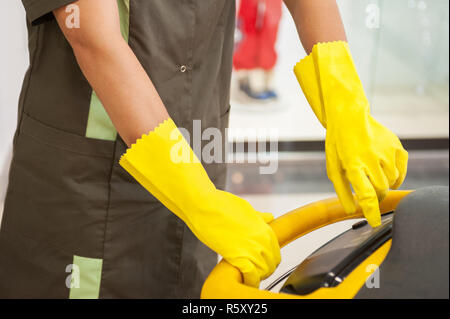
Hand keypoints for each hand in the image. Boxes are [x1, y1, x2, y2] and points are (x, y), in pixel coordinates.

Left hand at [326, 112, 407, 226]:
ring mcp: (386, 151)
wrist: (349, 117)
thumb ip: (342, 190)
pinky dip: (395, 176)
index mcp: (352, 164)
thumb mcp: (334, 167)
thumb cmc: (339, 145)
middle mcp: (371, 158)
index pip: (365, 194)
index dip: (371, 210)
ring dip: (384, 184)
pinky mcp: (396, 146)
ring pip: (392, 181)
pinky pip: (401, 171)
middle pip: (381, 190)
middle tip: (370, 193)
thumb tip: (351, 211)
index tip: (373, 223)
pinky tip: (384, 172)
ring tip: (372, 175)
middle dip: (376, 197)